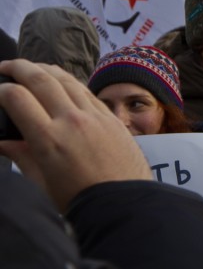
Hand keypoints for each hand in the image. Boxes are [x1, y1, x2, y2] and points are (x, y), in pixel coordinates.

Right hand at [0, 59, 151, 210]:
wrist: (124, 203)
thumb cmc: (80, 199)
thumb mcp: (41, 182)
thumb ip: (20, 156)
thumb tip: (1, 142)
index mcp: (48, 139)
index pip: (16, 98)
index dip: (0, 90)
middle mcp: (72, 121)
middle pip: (41, 79)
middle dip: (19, 67)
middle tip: (5, 66)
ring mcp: (95, 116)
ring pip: (67, 79)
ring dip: (45, 69)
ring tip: (31, 67)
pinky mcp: (111, 118)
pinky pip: (87, 91)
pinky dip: (70, 81)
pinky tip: (62, 82)